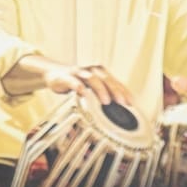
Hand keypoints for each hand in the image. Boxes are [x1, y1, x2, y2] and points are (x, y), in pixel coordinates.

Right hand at [4, 55, 135, 111]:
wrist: (54, 74)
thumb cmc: (77, 84)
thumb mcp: (91, 91)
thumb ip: (102, 99)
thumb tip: (118, 116)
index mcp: (101, 74)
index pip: (115, 82)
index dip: (124, 92)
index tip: (132, 104)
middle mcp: (92, 71)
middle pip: (106, 79)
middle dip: (115, 91)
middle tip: (123, 103)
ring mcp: (79, 73)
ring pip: (92, 79)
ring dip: (100, 89)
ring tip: (106, 101)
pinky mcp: (67, 76)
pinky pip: (73, 81)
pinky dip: (78, 86)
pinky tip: (82, 93)